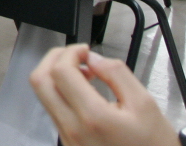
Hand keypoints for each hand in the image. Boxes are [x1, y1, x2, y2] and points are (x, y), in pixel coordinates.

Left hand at [29, 44, 176, 145]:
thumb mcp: (145, 104)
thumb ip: (117, 74)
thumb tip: (93, 58)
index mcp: (93, 117)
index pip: (61, 72)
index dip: (70, 52)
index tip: (84, 50)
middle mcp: (73, 130)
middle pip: (40, 82)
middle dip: (54, 60)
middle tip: (76, 56)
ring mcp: (67, 139)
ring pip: (45, 97)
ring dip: (58, 77)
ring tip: (84, 74)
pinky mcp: (68, 144)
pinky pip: (54, 112)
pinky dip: (62, 94)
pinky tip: (83, 92)